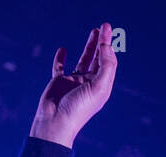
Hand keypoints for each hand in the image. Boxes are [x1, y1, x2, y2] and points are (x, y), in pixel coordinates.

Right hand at [30, 21, 117, 147]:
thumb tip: (107, 46)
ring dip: (90, 46)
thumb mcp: (98, 88)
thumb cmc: (78, 108)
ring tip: (94, 31)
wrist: (56, 122)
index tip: (107, 34)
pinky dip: (61, 58)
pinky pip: (60, 67)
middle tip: (105, 25)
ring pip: (84, 60)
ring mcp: (74, 82)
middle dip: (103, 42)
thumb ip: (106, 67)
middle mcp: (89, 83)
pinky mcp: (59, 82)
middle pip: (99, 59)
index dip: (109, 46)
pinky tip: (63, 49)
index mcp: (101, 86)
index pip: (108, 62)